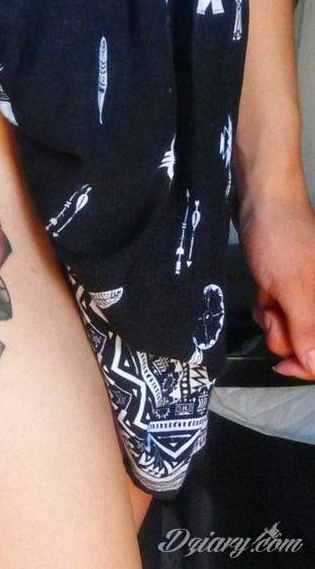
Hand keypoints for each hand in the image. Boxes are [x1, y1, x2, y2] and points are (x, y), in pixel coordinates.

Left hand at [239, 196, 314, 379]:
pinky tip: (261, 290)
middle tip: (273, 309)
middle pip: (304, 344)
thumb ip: (308, 330)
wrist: (260, 203)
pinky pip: (276, 314)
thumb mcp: (293, 288)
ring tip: (266, 292)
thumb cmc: (280, 241)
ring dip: (270, 317)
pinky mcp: (286, 291)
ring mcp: (306, 297)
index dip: (307, 365)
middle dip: (282, 331)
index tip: (282, 365)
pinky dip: (264, 307)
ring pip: (286, 330)